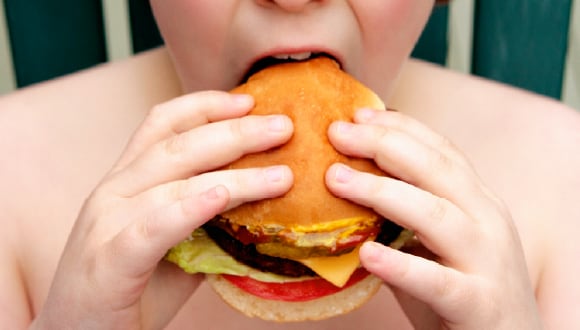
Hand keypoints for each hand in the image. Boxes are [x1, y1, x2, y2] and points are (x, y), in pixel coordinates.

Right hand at [32, 91, 293, 328]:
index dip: (205, 105)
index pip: (163, 125)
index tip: (249, 101)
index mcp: (127, 181)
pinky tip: (221, 198)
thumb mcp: (175, 246)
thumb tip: (265, 208)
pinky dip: (188, 209)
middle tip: (283, 127)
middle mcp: (114, 192)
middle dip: (236, 132)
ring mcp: (107, 224)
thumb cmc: (131, 289)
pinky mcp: (108, 261)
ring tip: (282, 176)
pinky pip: (151, 228)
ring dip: (234, 176)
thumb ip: (208, 222)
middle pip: (179, 147)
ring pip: (174, 183)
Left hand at [325, 108, 541, 328]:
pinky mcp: (478, 303)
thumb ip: (403, 215)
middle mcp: (487, 221)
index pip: (440, 150)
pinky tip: (366, 254)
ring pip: (436, 216)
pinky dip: (401, 265)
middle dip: (383, 145)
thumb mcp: (436, 241)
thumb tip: (348, 184)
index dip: (400, 127)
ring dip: (382, 192)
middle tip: (337, 133)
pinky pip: (437, 281)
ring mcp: (486, 261)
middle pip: (437, 170)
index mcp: (477, 200)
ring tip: (336, 180)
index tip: (358, 114)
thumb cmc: (463, 288)